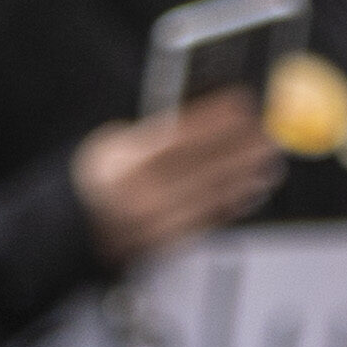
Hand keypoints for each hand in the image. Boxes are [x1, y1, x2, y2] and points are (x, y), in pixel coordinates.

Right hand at [68, 91, 285, 263]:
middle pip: (201, 164)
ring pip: (210, 192)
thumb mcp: (116, 144)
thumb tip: (213, 114)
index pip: (176, 136)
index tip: (244, 102)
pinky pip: (208, 218)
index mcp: (120, 163)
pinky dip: (235, 200)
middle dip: (241, 144)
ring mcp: (151, 223)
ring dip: (247, 172)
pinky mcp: (166, 243)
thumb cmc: (103, 176)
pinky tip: (254, 186)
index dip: (214, 118)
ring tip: (270, 153)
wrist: (76, 226)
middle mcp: (136, 195)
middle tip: (270, 127)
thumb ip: (157, 133)